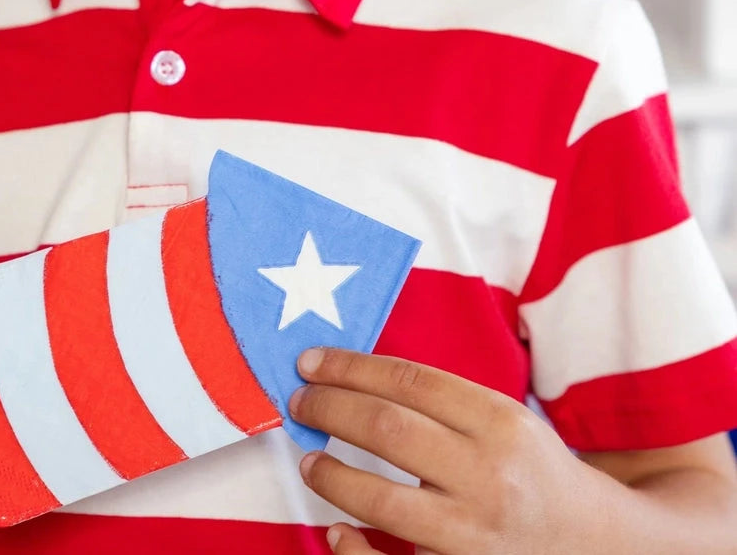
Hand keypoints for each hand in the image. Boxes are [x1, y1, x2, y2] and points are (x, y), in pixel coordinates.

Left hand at [291, 348, 602, 554]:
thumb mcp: (505, 421)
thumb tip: (351, 379)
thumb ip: (441, 401)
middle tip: (298, 402)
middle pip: (389, 429)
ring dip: (332, 475)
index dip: (350, 367)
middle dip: (329, 409)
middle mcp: (491, 477)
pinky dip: (356, 551)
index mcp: (501, 423)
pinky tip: (336, 530)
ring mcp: (479, 535)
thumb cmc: (535, 473)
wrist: (602, 547)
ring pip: (384, 500)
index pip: (409, 380)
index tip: (309, 363)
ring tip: (309, 459)